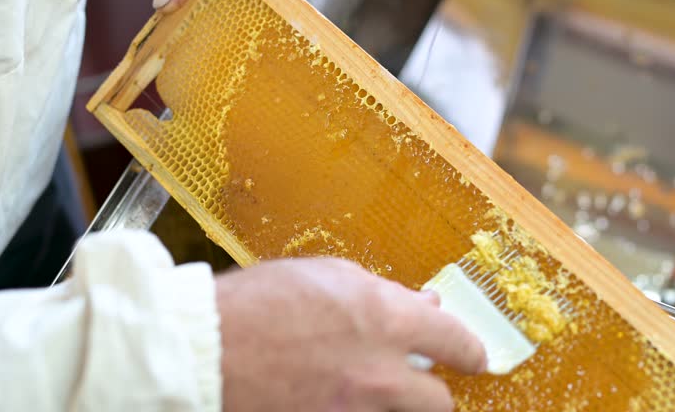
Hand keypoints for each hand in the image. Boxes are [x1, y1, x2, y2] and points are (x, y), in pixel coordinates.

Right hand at [215, 258, 486, 411]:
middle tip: (420, 384)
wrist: (200, 353)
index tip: (474, 356)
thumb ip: (380, 293)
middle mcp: (378, 373)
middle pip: (439, 402)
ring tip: (362, 387)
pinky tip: (335, 397)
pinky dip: (357, 411)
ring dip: (393, 404)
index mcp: (383, 318)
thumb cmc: (256, 303)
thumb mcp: (325, 277)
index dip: (470, 350)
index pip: (454, 340)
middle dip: (433, 393)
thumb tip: (421, 303)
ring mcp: (354, 411)